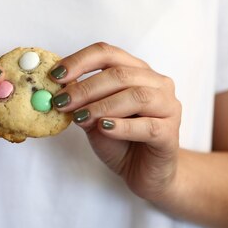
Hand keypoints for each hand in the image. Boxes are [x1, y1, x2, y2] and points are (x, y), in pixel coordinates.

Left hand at [50, 42, 181, 201]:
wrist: (144, 173)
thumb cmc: (120, 142)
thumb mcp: (93, 120)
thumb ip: (82, 105)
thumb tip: (60, 93)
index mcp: (137, 71)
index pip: (108, 54)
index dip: (80, 61)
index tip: (56, 76)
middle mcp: (157, 83)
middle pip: (120, 74)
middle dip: (86, 87)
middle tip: (62, 101)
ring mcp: (168, 107)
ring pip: (137, 96)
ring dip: (102, 105)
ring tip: (79, 117)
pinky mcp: (171, 134)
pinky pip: (148, 126)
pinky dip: (123, 126)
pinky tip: (104, 128)